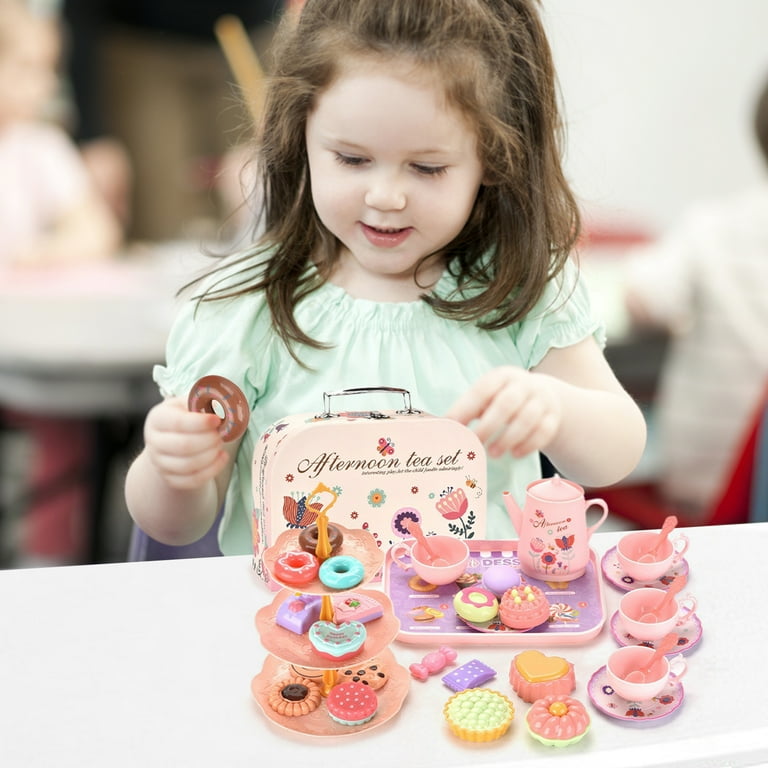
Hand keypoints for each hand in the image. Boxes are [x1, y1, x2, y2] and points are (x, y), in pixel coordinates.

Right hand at [143, 397, 229, 489]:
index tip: (217, 420)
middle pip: (184, 446)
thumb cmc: (185, 417)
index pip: (178, 423)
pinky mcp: (169, 478)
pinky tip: (222, 457)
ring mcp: (159, 463)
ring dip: (211, 455)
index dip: (200, 423)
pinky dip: (212, 470)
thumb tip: (222, 408)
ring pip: (188, 465)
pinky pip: (193, 480)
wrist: (171, 439)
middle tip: (220, 434)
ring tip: (220, 444)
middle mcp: (153, 441)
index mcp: (157, 418)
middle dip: (209, 440)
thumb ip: (203, 402)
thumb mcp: (189, 403)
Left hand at [445, 367, 561, 458]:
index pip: (482, 390)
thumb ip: (468, 409)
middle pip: (507, 403)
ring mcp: (541, 400)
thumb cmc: (503, 399)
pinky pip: (544, 431)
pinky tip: (515, 454)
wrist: (543, 396)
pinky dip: (529, 445)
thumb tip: (444, 428)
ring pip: (527, 419)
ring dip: (508, 438)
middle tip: (475, 443)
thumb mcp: (488, 396)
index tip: (453, 426)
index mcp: (501, 377)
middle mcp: (523, 385)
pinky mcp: (553, 417)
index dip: (466, 408)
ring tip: (493, 453)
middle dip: (489, 426)